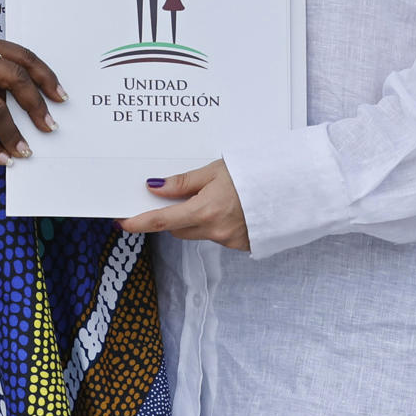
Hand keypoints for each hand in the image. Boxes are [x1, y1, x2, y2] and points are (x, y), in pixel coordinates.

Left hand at [118, 160, 249, 250]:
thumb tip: (155, 188)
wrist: (292, 188)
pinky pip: (217, 236)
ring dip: (197, 219)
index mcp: (204, 211)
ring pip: (198, 233)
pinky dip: (217, 224)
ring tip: (216, 196)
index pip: (161, 220)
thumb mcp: (215, 171)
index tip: (123, 223)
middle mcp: (214, 231)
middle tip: (182, 195)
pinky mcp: (242, 244)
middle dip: (175, 215)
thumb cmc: (255, 173)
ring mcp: (229, 241)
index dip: (139, 222)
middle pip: (179, 229)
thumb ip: (183, 183)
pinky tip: (232, 208)